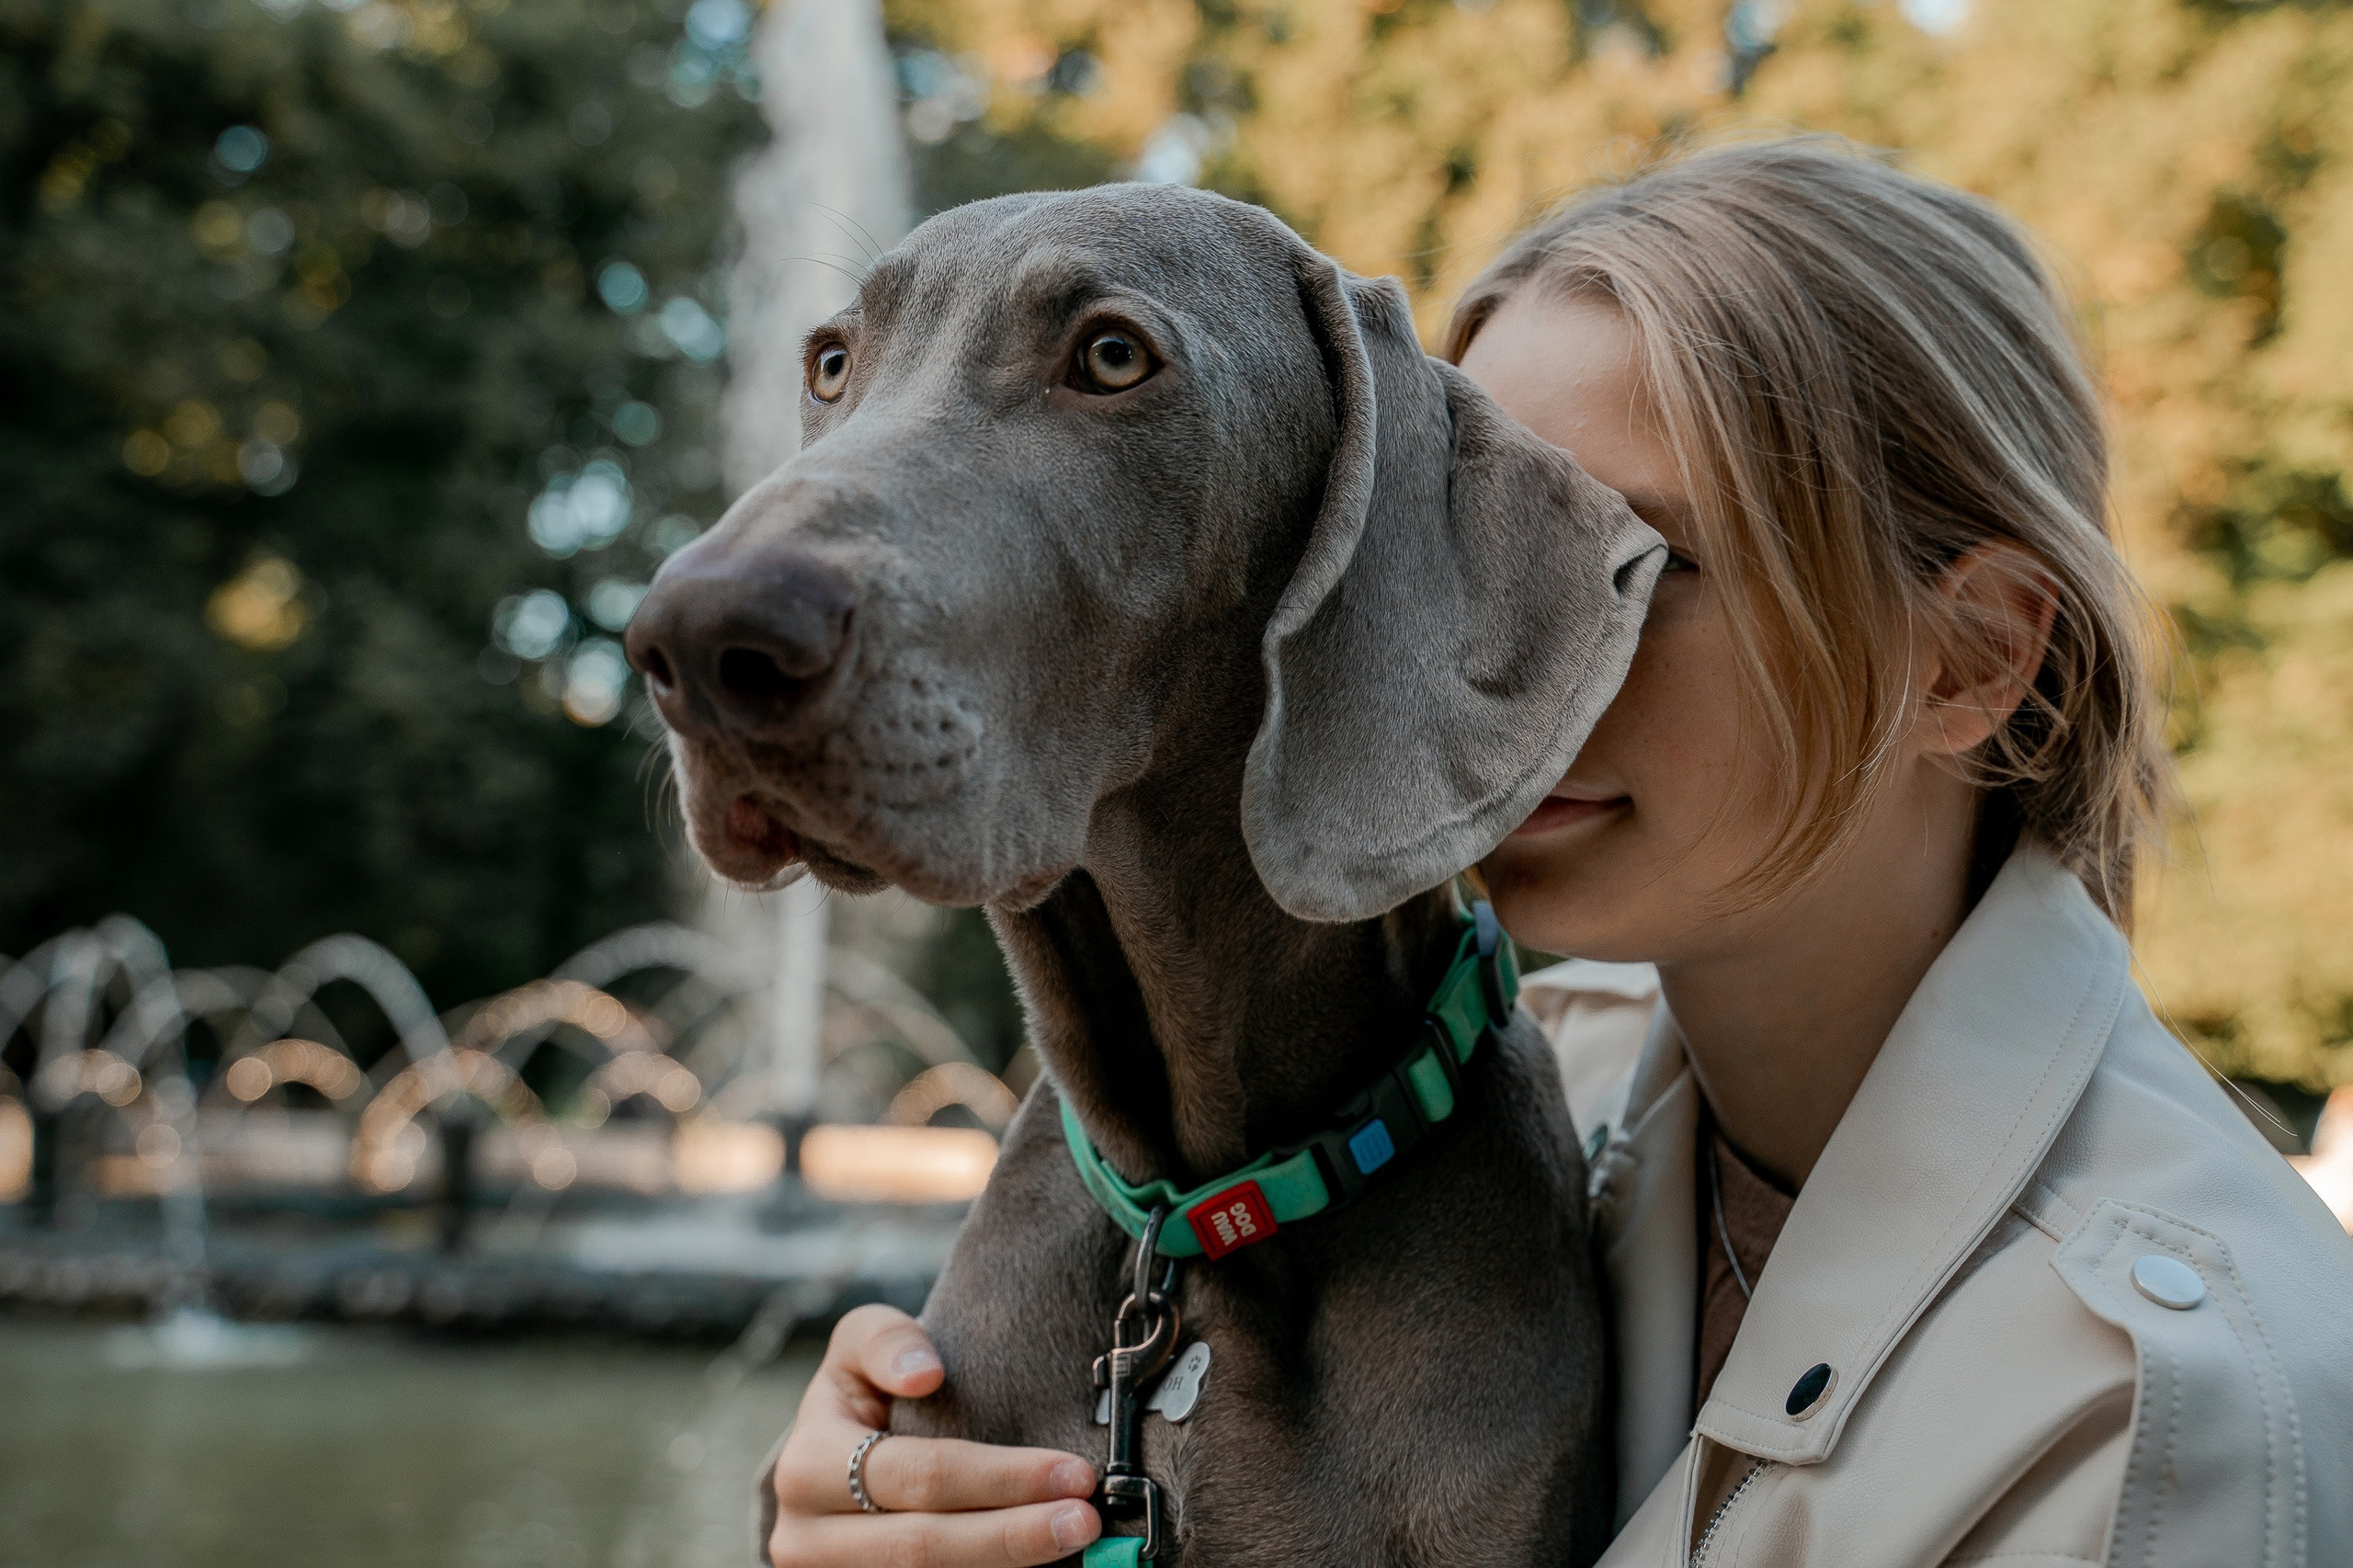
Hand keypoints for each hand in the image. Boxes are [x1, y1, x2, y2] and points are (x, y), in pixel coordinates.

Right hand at [763, 1304, 1102, 1566]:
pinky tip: (1036, 1566)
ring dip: (1008, 1563)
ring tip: (1074, 1540)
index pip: (918, 1476)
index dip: (1000, 1477)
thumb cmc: (855, 1397)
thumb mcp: (855, 1347)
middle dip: (1015, 1533)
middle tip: (1086, 1517)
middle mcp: (807, 1537)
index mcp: (806, 1467)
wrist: (821, 1464)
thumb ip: (884, 1339)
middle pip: (925, 1545)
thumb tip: (925, 1373)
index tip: (1072, 1471)